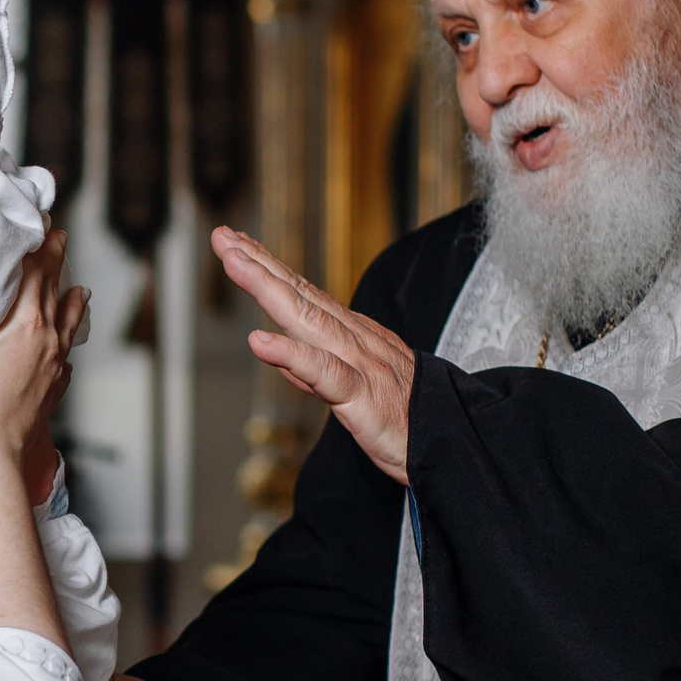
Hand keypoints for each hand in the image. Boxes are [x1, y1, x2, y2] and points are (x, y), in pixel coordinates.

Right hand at [0, 232, 82, 458]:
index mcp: (24, 321)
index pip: (38, 270)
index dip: (42, 245)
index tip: (43, 224)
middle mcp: (47, 338)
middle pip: (57, 290)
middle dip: (58, 263)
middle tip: (60, 240)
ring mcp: (55, 365)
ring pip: (69, 324)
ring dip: (72, 302)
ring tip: (79, 288)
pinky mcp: (55, 389)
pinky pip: (65, 359)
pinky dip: (65, 345)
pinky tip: (62, 347)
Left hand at [212, 225, 415, 484]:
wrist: (456, 444)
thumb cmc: (407, 420)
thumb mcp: (354, 389)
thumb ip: (312, 368)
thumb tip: (274, 347)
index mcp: (354, 338)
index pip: (305, 295)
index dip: (270, 268)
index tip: (238, 244)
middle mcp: (356, 341)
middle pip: (300, 296)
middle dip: (259, 263)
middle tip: (223, 236)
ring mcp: (361, 364)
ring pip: (308, 321)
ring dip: (268, 288)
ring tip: (234, 263)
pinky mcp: (364, 397)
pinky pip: (324, 373)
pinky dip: (291, 355)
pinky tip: (260, 341)